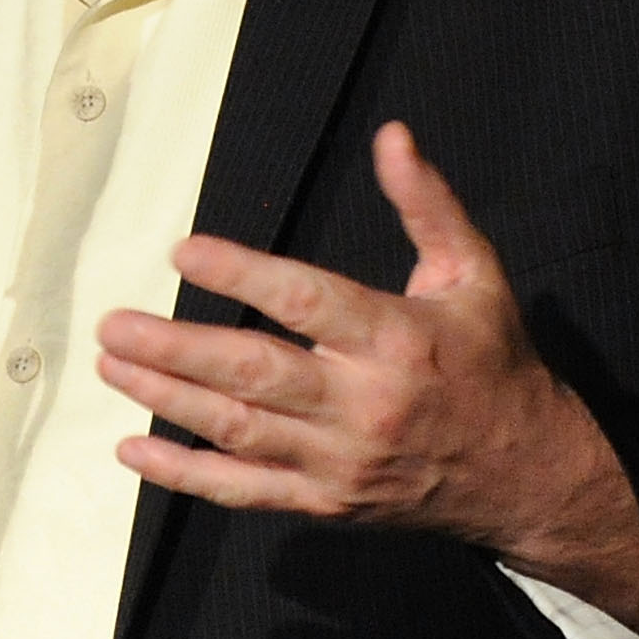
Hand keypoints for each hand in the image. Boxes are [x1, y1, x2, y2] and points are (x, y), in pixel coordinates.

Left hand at [96, 121, 638, 638]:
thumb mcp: (474, 270)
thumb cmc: (494, 360)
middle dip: (176, 348)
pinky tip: (133, 449)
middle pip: (255, 374)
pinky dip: (185, 475)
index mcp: (398, 339)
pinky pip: (245, 492)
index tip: (182, 249)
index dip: (240, 274)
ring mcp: (341, 462)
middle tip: (113, 323)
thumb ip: (427, 202)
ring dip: (167, 398)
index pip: (305, 302)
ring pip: (238, 431)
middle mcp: (364, 404)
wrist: (528, 475)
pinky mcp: (327, 503)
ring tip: (110, 363)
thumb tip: (392, 135)